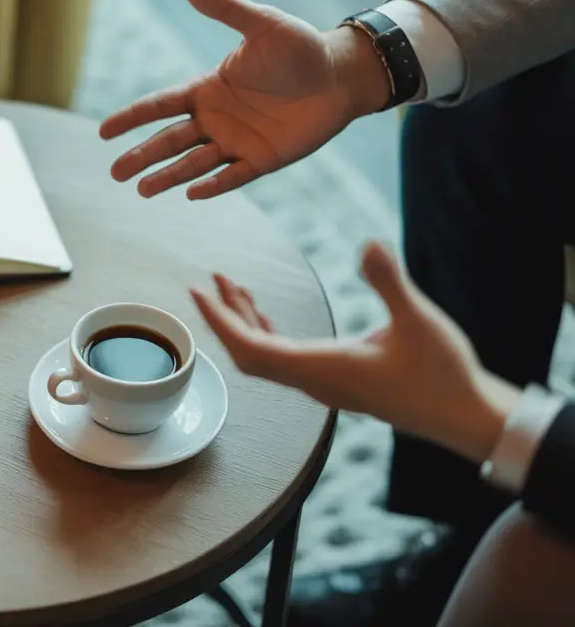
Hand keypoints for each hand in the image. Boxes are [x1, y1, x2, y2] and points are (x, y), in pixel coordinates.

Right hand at [99, 0, 391, 198]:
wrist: (341, 74)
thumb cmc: (300, 47)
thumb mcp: (261, 24)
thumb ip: (224, 8)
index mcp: (207, 89)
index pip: (159, 106)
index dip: (131, 118)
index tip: (103, 132)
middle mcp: (215, 119)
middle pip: (169, 141)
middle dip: (141, 156)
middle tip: (114, 173)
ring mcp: (237, 142)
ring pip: (193, 163)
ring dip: (169, 176)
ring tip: (142, 189)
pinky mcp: (263, 160)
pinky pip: (233, 177)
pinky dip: (213, 185)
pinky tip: (191, 193)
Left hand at [190, 242, 519, 463]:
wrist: (467, 419)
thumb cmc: (444, 375)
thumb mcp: (419, 320)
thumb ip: (389, 282)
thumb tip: (368, 244)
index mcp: (321, 368)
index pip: (250, 349)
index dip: (220, 321)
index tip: (198, 293)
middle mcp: (314, 381)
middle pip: (250, 352)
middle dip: (226, 316)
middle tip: (212, 280)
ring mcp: (324, 384)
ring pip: (266, 355)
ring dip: (246, 322)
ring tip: (232, 286)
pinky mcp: (336, 382)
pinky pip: (284, 358)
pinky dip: (267, 332)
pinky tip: (264, 314)